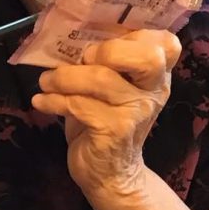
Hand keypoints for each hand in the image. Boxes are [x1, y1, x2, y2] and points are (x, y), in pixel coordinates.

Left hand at [31, 30, 180, 195]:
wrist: (112, 175)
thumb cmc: (106, 123)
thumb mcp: (111, 90)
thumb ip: (103, 63)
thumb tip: (66, 37)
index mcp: (156, 76)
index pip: (166, 43)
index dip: (135, 35)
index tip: (104, 42)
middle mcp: (153, 91)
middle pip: (147, 57)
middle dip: (109, 51)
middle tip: (84, 59)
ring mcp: (136, 112)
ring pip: (101, 79)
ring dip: (64, 77)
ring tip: (46, 82)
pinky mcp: (115, 131)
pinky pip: (80, 105)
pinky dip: (54, 101)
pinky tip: (41, 101)